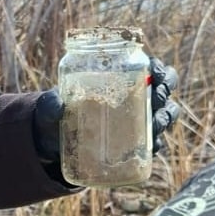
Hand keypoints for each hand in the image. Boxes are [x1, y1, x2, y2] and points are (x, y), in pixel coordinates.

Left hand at [32, 59, 179, 165]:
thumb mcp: (49, 109)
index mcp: (120, 80)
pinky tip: (152, 144)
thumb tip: (56, 101)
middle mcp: (134, 99)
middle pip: (165, 89)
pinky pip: (154, 144)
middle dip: (165, 90)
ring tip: (154, 122)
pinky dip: (156, 143)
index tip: (153, 71)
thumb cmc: (56, 117)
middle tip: (154, 96)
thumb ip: (49, 104)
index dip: (159, 68)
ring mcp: (137, 123)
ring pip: (165, 114)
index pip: (150, 69)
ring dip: (165, 116)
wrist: (54, 145)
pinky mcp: (135, 146)